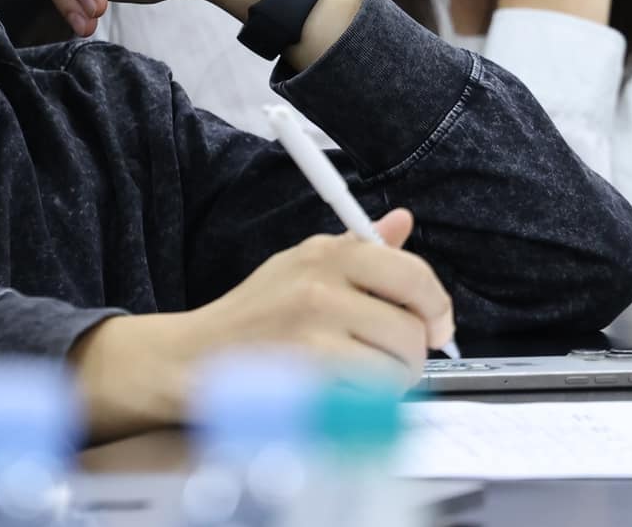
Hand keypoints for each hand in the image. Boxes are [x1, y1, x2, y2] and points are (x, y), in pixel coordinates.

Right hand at [68, 209, 453, 438]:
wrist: (193, 359)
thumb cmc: (254, 315)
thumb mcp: (302, 264)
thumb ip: (359, 249)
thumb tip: (402, 223)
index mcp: (328, 254)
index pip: (412, 274)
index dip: (437, 306)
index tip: (438, 325)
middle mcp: (321, 287)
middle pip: (411, 329)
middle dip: (413, 355)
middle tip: (394, 362)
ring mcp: (311, 334)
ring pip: (396, 370)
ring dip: (390, 386)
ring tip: (360, 380)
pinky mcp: (303, 381)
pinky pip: (367, 401)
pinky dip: (364, 408)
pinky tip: (340, 397)